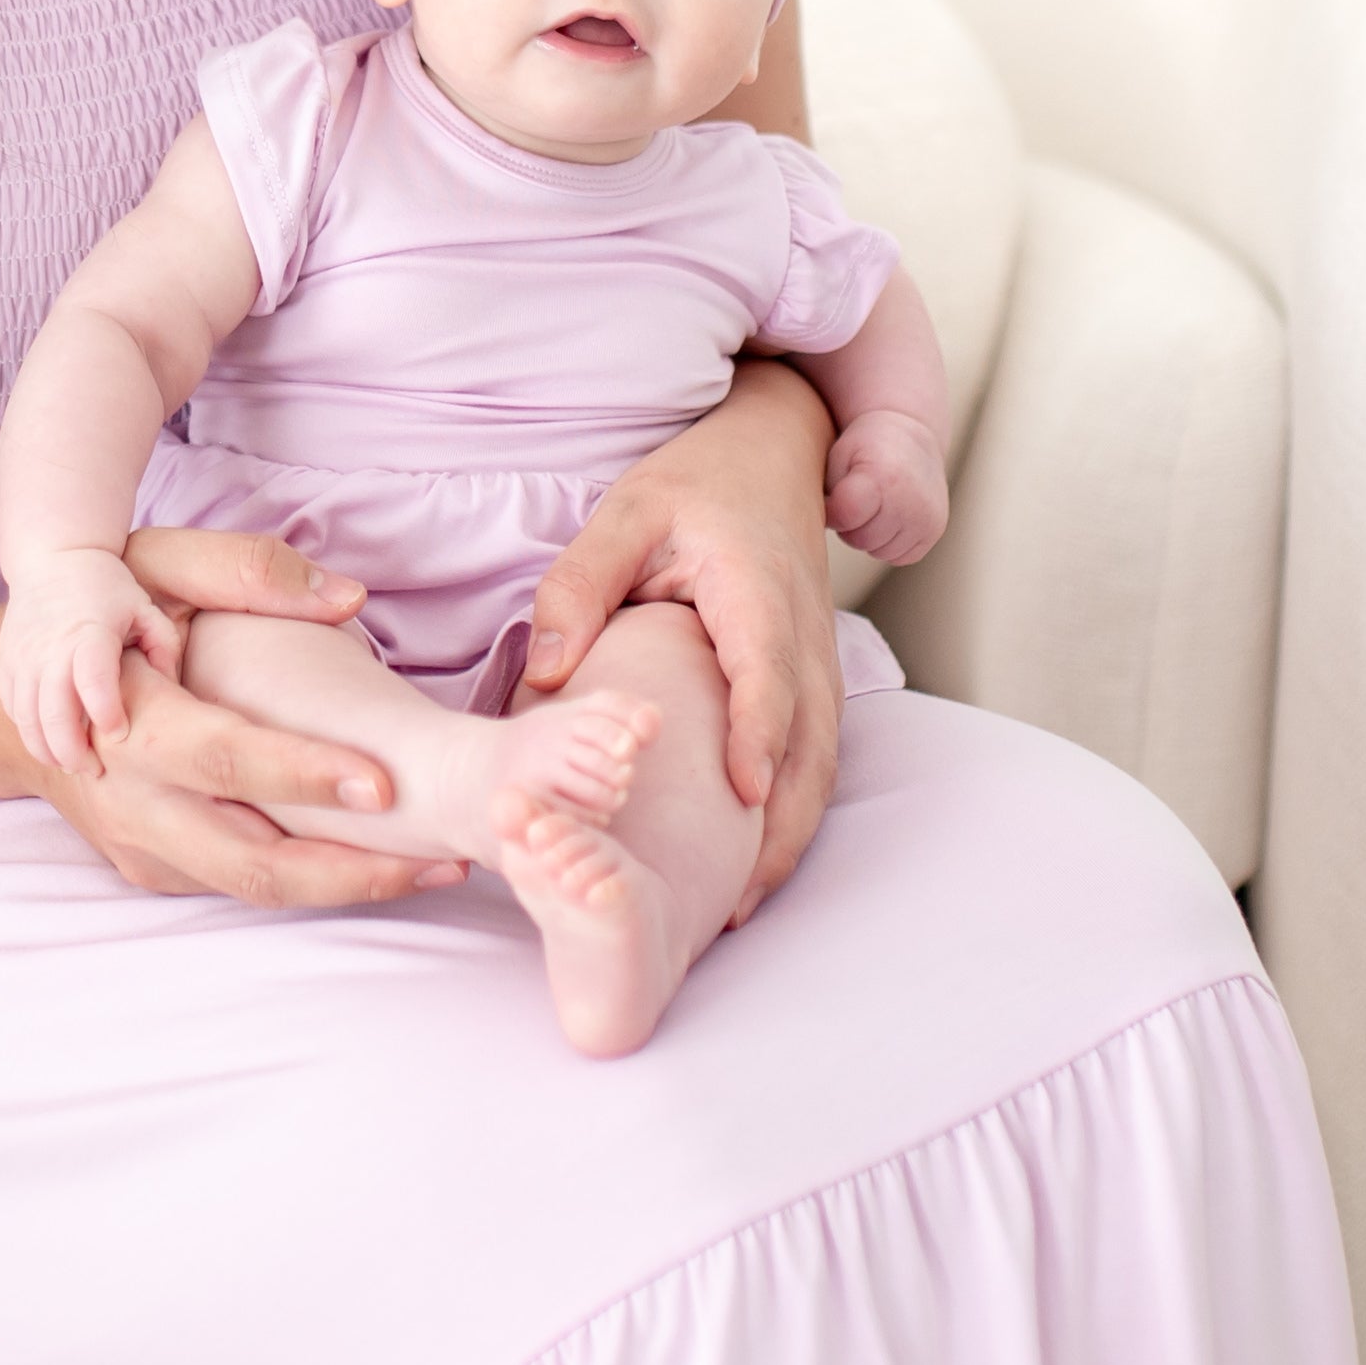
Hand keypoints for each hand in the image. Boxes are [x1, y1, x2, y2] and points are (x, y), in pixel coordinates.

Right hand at [0, 527, 455, 910]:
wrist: (2, 698)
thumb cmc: (96, 613)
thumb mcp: (156, 562)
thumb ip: (247, 571)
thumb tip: (348, 597)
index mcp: (134, 724)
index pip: (227, 759)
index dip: (304, 774)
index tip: (384, 780)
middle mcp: (135, 800)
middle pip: (250, 861)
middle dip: (352, 869)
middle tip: (439, 856)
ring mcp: (143, 844)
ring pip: (251, 889)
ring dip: (345, 887)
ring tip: (431, 868)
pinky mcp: (152, 867)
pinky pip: (236, 885)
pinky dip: (307, 881)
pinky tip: (372, 863)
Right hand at [0, 547, 182, 775]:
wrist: (53, 558)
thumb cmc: (106, 587)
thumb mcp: (144, 607)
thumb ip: (164, 646)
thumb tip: (168, 689)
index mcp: (89, 632)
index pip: (93, 680)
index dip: (106, 713)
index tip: (120, 733)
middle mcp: (50, 648)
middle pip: (52, 714)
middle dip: (72, 751)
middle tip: (95, 770)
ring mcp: (22, 656)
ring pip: (26, 720)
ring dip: (47, 749)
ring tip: (72, 763)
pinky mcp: (6, 662)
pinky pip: (12, 708)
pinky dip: (29, 732)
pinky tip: (50, 741)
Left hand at [519, 358, 840, 926]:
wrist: (775, 456)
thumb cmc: (697, 485)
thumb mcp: (627, 514)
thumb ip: (582, 584)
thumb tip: (546, 673)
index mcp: (757, 592)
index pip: (768, 673)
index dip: (758, 736)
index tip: (742, 798)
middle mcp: (804, 639)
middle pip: (810, 747)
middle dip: (778, 829)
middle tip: (727, 903)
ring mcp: (818, 667)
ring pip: (820, 766)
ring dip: (787, 838)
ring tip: (734, 908)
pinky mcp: (813, 685)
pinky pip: (813, 761)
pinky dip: (790, 817)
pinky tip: (749, 866)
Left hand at [823, 409, 948, 566]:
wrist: (911, 436)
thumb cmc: (865, 446)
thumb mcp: (839, 457)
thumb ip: (828, 494)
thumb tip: (817, 533)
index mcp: (882, 478)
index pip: (844, 517)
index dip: (832, 509)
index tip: (834, 494)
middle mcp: (910, 501)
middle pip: (860, 539)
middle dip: (850, 525)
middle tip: (855, 499)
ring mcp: (926, 518)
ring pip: (879, 551)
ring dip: (870, 535)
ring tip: (874, 505)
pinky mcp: (935, 530)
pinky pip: (900, 556)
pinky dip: (890, 543)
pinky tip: (890, 516)